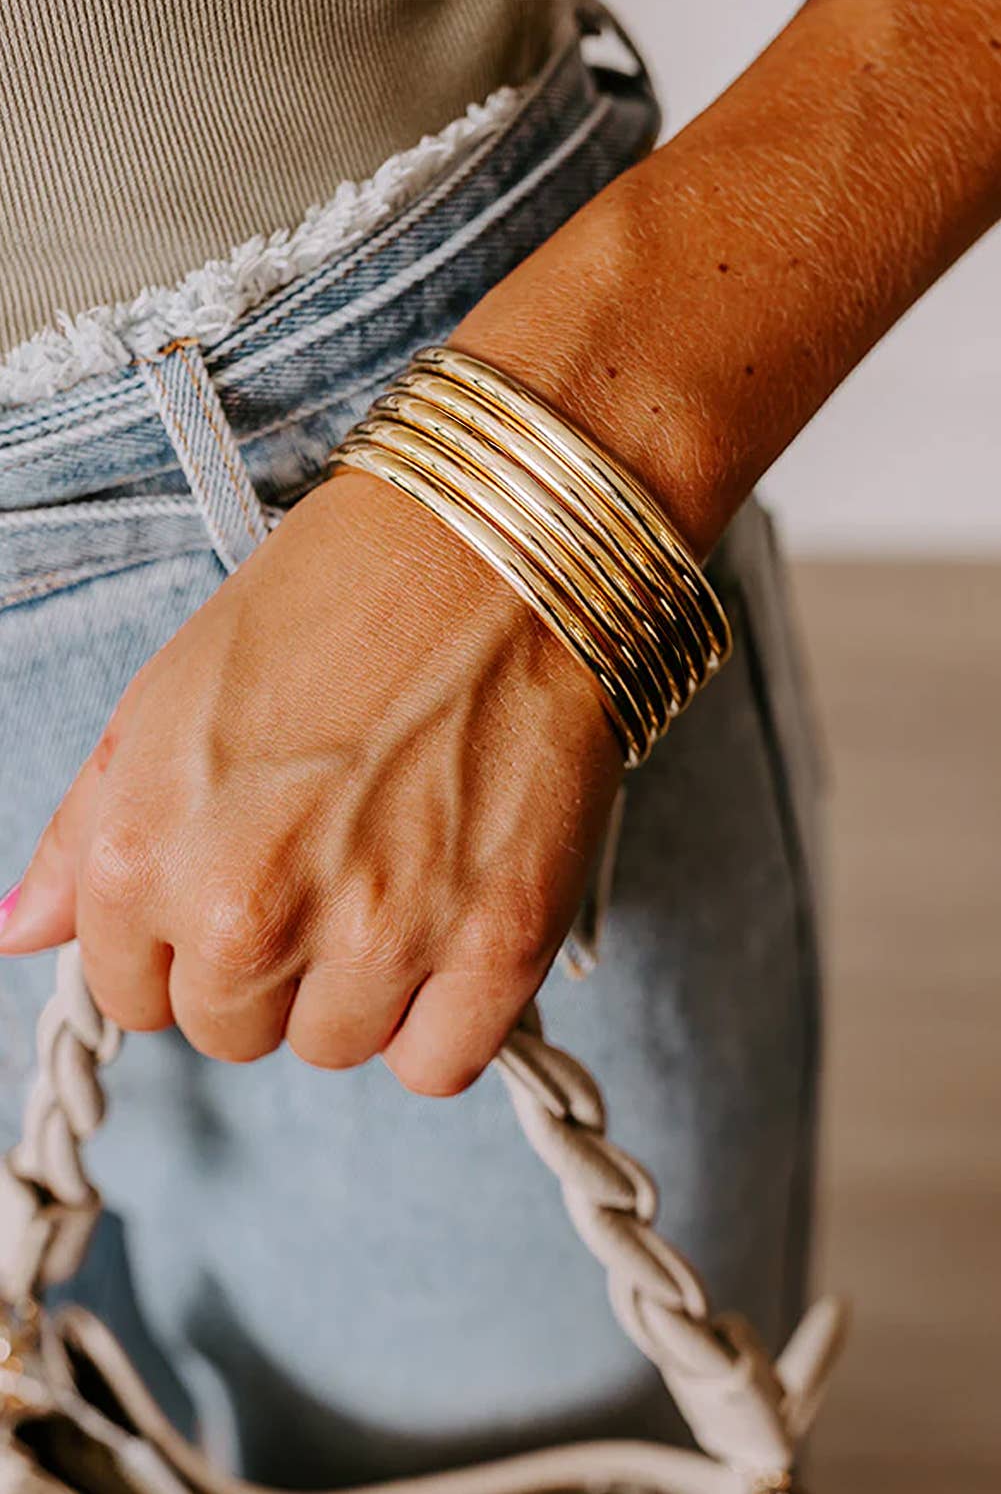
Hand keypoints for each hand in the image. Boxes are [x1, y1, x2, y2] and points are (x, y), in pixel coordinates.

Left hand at [0, 472, 622, 1093]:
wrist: (491, 548)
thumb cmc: (329, 603)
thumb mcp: (166, 696)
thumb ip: (85, 832)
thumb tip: (20, 932)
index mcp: (148, 855)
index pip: (133, 995)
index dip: (185, 943)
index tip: (239, 887)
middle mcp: (249, 911)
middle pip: (231, 1034)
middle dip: (269, 968)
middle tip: (326, 865)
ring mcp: (378, 934)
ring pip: (334, 1049)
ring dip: (356, 987)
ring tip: (395, 874)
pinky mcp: (496, 945)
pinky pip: (435, 1063)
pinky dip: (441, 1016)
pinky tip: (448, 928)